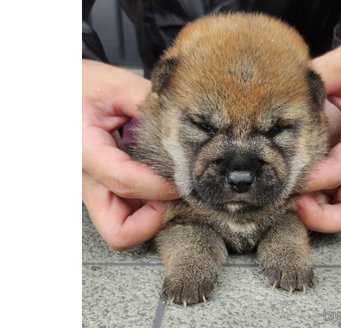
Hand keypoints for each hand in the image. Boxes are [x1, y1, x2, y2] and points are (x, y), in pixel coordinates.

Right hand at [82, 60, 178, 249]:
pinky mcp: (102, 190)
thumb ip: (151, 106)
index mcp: (84, 151)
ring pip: (122, 228)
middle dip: (152, 219)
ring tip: (170, 185)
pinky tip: (161, 181)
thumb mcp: (118, 85)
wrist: (62, 91)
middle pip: (118, 230)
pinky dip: (148, 207)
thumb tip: (186, 130)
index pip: (125, 182)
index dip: (161, 186)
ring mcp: (93, 190)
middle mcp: (86, 181)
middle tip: (173, 191)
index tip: (183, 176)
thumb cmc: (84, 86)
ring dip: (152, 214)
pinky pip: (125, 214)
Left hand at [296, 33, 340, 231]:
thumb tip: (278, 89)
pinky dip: (308, 196)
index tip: (286, 175)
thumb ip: (315, 78)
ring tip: (282, 194)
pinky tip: (286, 180)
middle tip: (287, 199)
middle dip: (318, 216)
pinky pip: (327, 192)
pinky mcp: (340, 161)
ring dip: (312, 211)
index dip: (312, 179)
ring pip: (339, 209)